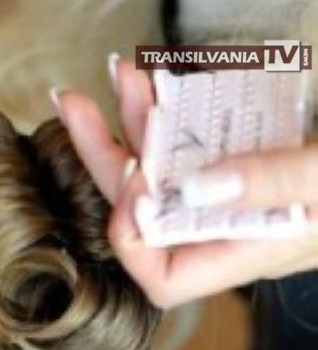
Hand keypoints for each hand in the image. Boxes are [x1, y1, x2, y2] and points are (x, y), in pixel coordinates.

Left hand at [54, 55, 317, 308]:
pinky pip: (190, 140)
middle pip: (142, 209)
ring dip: (132, 120)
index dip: (132, 236)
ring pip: (160, 167)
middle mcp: (227, 225)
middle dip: (105, 155)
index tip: (135, 177)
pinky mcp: (239, 156)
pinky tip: (155, 76)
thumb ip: (274, 184)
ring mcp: (231, 190)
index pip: (161, 277)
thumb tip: (193, 188)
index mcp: (246, 249)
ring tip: (120, 72)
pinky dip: (169, 108)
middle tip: (75, 103)